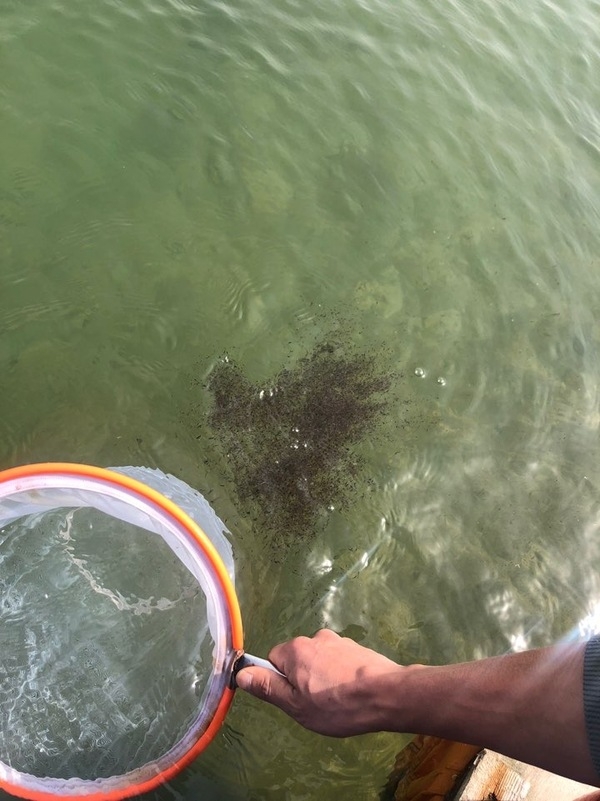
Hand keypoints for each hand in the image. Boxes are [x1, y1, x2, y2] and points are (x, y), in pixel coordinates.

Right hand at [235, 629, 403, 735]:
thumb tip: (242, 674)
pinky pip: (339, 662)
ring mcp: (339, 641)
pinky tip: (353, 693)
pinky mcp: (358, 648)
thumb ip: (268, 688)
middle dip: (302, 679)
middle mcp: (315, 638)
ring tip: (339, 702)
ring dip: (323, 677)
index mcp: (295, 649)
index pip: (273, 660)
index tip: (293, 699)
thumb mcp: (296, 705)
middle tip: (315, 704)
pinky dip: (341, 675)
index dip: (279, 682)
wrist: (386, 695)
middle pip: (297, 659)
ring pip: (319, 661)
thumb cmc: (337, 705)